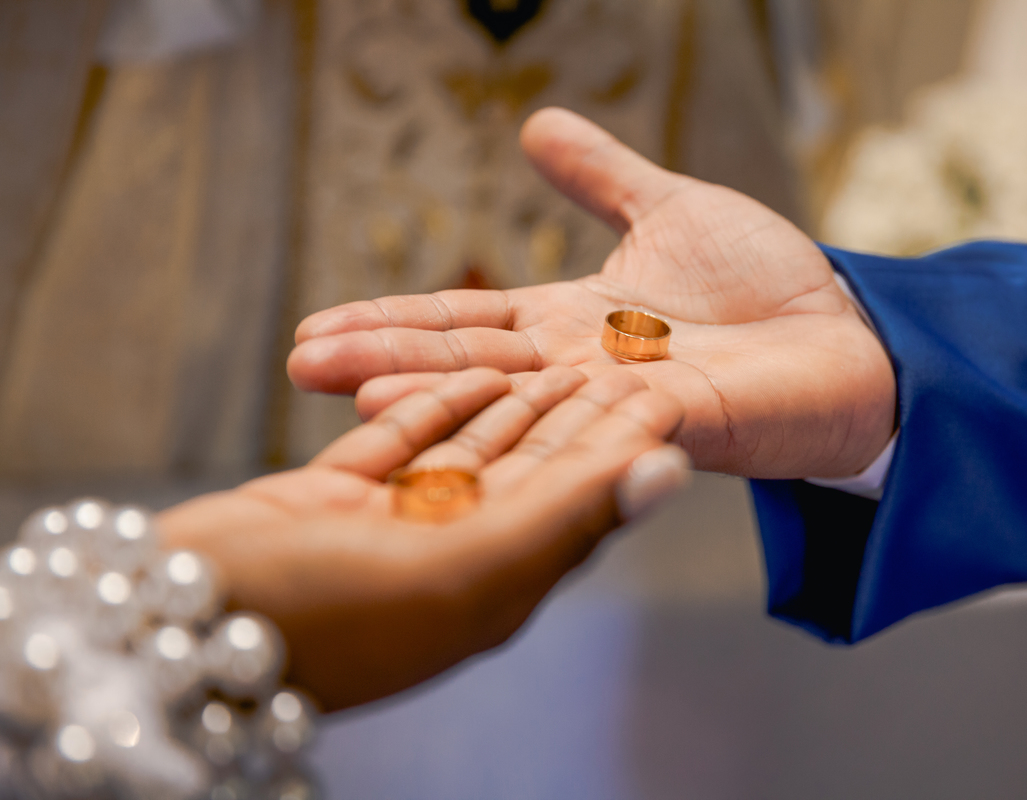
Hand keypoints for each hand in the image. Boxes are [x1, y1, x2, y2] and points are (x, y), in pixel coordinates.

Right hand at [157, 367, 686, 710]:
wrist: (179, 631)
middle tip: (620, 355)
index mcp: (498, 578)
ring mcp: (394, 527)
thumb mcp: (475, 566)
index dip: (622, 443)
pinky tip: (467, 370)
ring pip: (469, 451)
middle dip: (574, 414)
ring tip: (556, 355)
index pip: (581, 498)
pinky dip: (436, 403)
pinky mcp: (337, 498)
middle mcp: (454, 555)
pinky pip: (403, 442)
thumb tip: (671, 472)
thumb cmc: (335, 617)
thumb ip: (572, 512)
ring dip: (510, 403)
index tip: (662, 388)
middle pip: (533, 470)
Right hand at [287, 108, 894, 478]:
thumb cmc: (766, 281)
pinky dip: (534, 428)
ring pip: (518, 405)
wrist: (851, 332)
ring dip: (438, 401)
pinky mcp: (674, 429)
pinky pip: (593, 429)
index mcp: (570, 325)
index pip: (465, 323)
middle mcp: (582, 374)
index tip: (316, 327)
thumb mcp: (669, 210)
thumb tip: (533, 122)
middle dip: (388, 364)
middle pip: (473, 367)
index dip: (394, 324)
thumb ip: (601, 179)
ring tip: (356, 398)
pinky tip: (476, 428)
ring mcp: (623, 407)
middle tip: (302, 363)